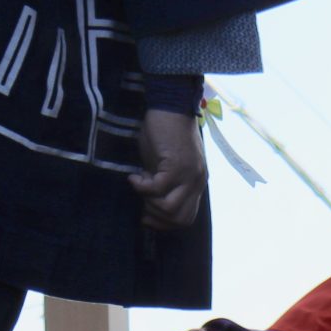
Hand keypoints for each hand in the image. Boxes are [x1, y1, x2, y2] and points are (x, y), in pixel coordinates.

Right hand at [128, 108, 206, 231]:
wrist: (170, 107)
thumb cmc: (165, 133)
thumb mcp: (167, 165)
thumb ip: (165, 183)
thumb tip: (149, 201)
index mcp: (196, 184)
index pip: (186, 218)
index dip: (165, 223)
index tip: (146, 217)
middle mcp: (196, 182)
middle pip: (180, 219)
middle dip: (156, 217)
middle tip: (141, 200)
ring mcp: (188, 175)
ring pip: (170, 208)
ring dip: (149, 202)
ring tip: (140, 185)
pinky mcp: (176, 166)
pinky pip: (158, 189)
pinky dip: (142, 187)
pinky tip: (134, 177)